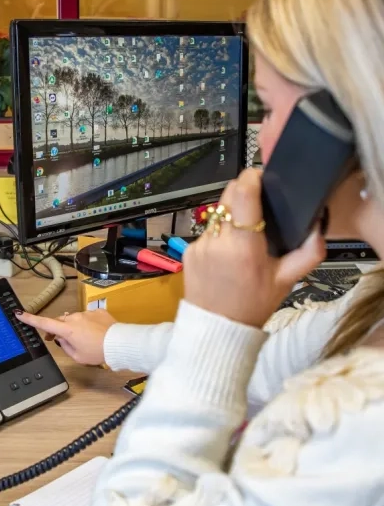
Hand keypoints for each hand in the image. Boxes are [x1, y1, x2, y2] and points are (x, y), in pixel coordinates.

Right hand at [15, 309, 116, 364]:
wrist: (119, 343)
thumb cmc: (98, 352)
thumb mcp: (77, 356)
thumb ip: (65, 346)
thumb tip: (61, 338)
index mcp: (67, 329)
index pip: (44, 323)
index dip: (30, 319)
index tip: (20, 314)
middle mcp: (75, 318)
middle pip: (61, 322)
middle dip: (59, 329)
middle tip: (62, 340)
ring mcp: (86, 313)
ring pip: (75, 319)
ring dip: (76, 327)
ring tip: (87, 340)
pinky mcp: (97, 311)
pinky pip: (88, 317)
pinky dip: (88, 324)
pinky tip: (96, 333)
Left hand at [184, 169, 325, 327]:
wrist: (216, 329)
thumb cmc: (252, 305)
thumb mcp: (286, 281)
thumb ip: (308, 253)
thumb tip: (318, 227)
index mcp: (244, 247)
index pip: (243, 194)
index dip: (252, 178)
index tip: (261, 176)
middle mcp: (218, 241)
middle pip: (228, 197)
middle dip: (243, 193)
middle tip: (258, 205)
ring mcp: (199, 245)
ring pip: (217, 214)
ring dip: (231, 217)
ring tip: (243, 238)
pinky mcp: (188, 250)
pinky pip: (206, 231)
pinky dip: (218, 235)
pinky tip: (226, 254)